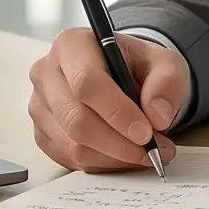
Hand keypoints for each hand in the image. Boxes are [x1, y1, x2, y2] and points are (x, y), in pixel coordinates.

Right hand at [28, 29, 189, 172]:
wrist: (122, 77)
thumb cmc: (137, 67)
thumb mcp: (164, 63)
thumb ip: (167, 83)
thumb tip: (158, 115)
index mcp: (72, 44)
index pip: (86, 82)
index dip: (117, 112)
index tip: (146, 132)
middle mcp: (47, 72)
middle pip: (76, 118)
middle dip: (119, 142)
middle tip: (153, 150)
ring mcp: (40, 105)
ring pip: (73, 145)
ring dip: (115, 157)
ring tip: (146, 152)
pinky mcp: (42, 133)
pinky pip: (70, 159)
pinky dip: (103, 164)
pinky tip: (123, 154)